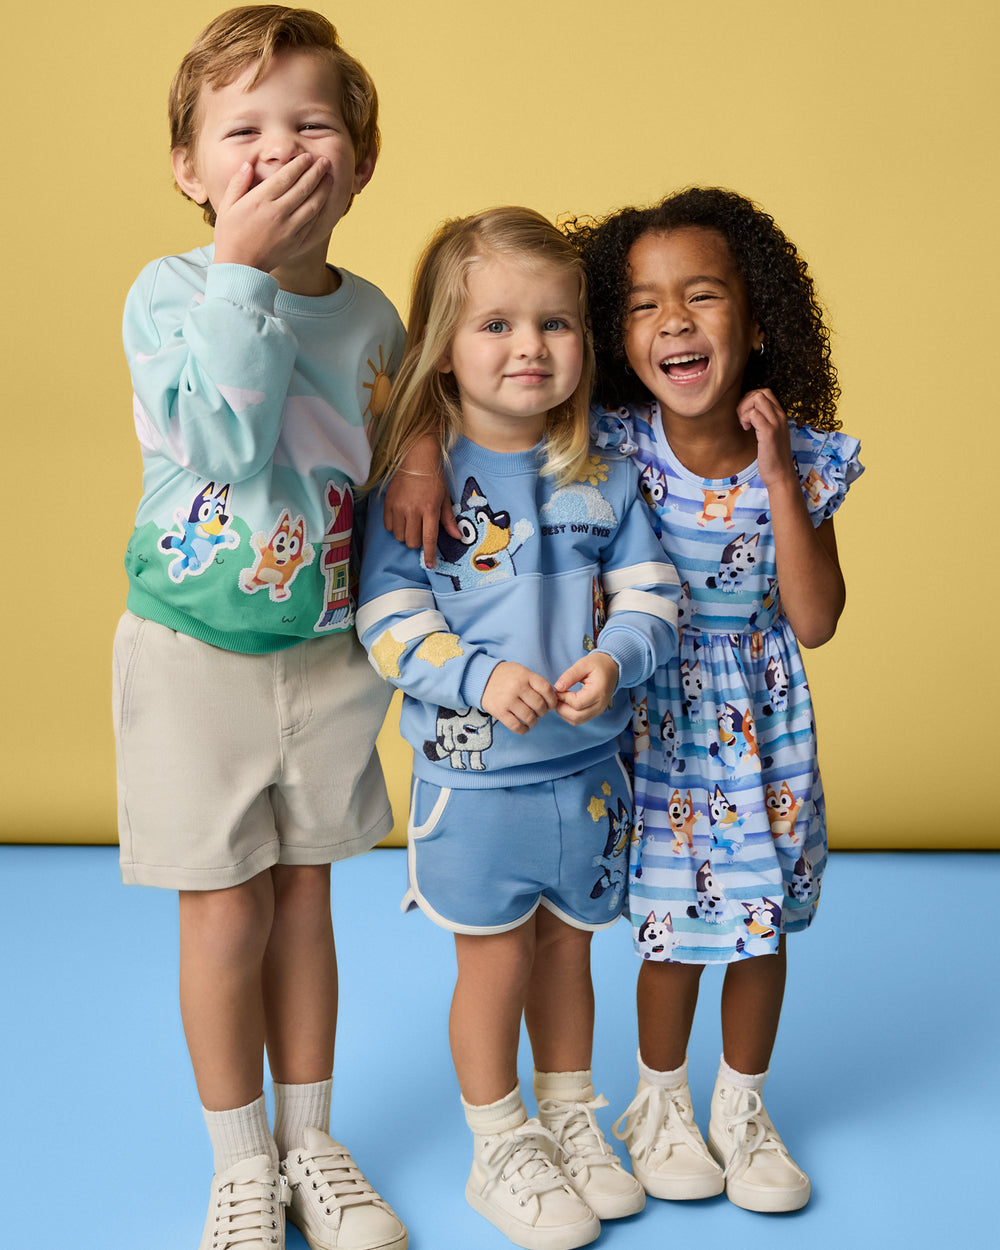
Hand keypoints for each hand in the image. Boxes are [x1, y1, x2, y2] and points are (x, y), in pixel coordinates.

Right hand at [212, 154, 334, 272]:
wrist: (240, 267)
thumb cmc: (230, 235)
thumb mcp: (227, 206)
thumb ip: (238, 183)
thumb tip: (248, 165)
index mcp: (261, 200)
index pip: (286, 177)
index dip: (300, 165)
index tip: (307, 156)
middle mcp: (278, 212)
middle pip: (304, 187)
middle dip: (317, 172)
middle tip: (325, 161)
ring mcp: (290, 228)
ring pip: (313, 204)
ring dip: (323, 189)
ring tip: (329, 177)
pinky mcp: (296, 241)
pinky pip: (312, 222)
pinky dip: (320, 209)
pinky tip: (324, 200)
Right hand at [383, 469, 457, 567]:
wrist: (416, 460)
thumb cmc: (434, 480)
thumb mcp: (445, 499)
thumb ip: (449, 520)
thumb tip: (458, 536)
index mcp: (429, 509)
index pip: (428, 539)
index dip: (429, 555)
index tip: (429, 565)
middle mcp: (413, 510)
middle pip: (412, 541)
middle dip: (417, 542)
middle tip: (421, 531)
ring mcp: (398, 507)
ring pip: (399, 536)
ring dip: (406, 535)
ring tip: (411, 523)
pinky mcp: (388, 504)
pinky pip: (389, 527)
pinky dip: (395, 527)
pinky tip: (401, 518)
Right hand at [481, 662, 556, 734]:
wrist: (481, 677)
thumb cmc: (506, 676)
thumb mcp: (521, 671)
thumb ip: (535, 682)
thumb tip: (551, 698)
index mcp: (525, 675)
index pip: (546, 689)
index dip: (552, 700)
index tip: (551, 705)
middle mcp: (517, 687)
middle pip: (539, 705)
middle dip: (543, 712)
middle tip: (540, 712)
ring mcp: (508, 700)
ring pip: (529, 717)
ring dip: (534, 721)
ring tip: (532, 720)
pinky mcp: (499, 711)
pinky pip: (516, 726)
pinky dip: (523, 730)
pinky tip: (524, 727)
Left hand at [554, 652, 618, 724]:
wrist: (612, 668)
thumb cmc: (598, 664)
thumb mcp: (583, 664)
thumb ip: (570, 675)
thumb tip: (557, 688)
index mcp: (598, 692)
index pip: (577, 704)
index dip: (563, 698)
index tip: (558, 689)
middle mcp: (600, 705)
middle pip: (576, 717)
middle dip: (561, 708)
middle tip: (556, 696)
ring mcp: (598, 711)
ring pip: (576, 721)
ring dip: (564, 713)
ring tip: (561, 699)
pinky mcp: (595, 712)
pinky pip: (579, 720)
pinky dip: (569, 714)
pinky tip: (566, 702)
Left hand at [737, 388, 796, 488]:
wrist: (781, 475)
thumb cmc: (772, 458)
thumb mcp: (769, 435)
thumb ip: (763, 422)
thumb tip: (747, 413)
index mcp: (780, 416)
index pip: (766, 393)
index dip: (750, 399)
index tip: (745, 415)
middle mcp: (780, 416)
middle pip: (761, 392)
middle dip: (746, 401)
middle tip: (742, 419)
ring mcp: (776, 423)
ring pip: (757, 398)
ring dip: (744, 408)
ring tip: (744, 424)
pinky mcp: (769, 432)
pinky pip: (753, 414)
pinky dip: (745, 418)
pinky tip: (746, 429)